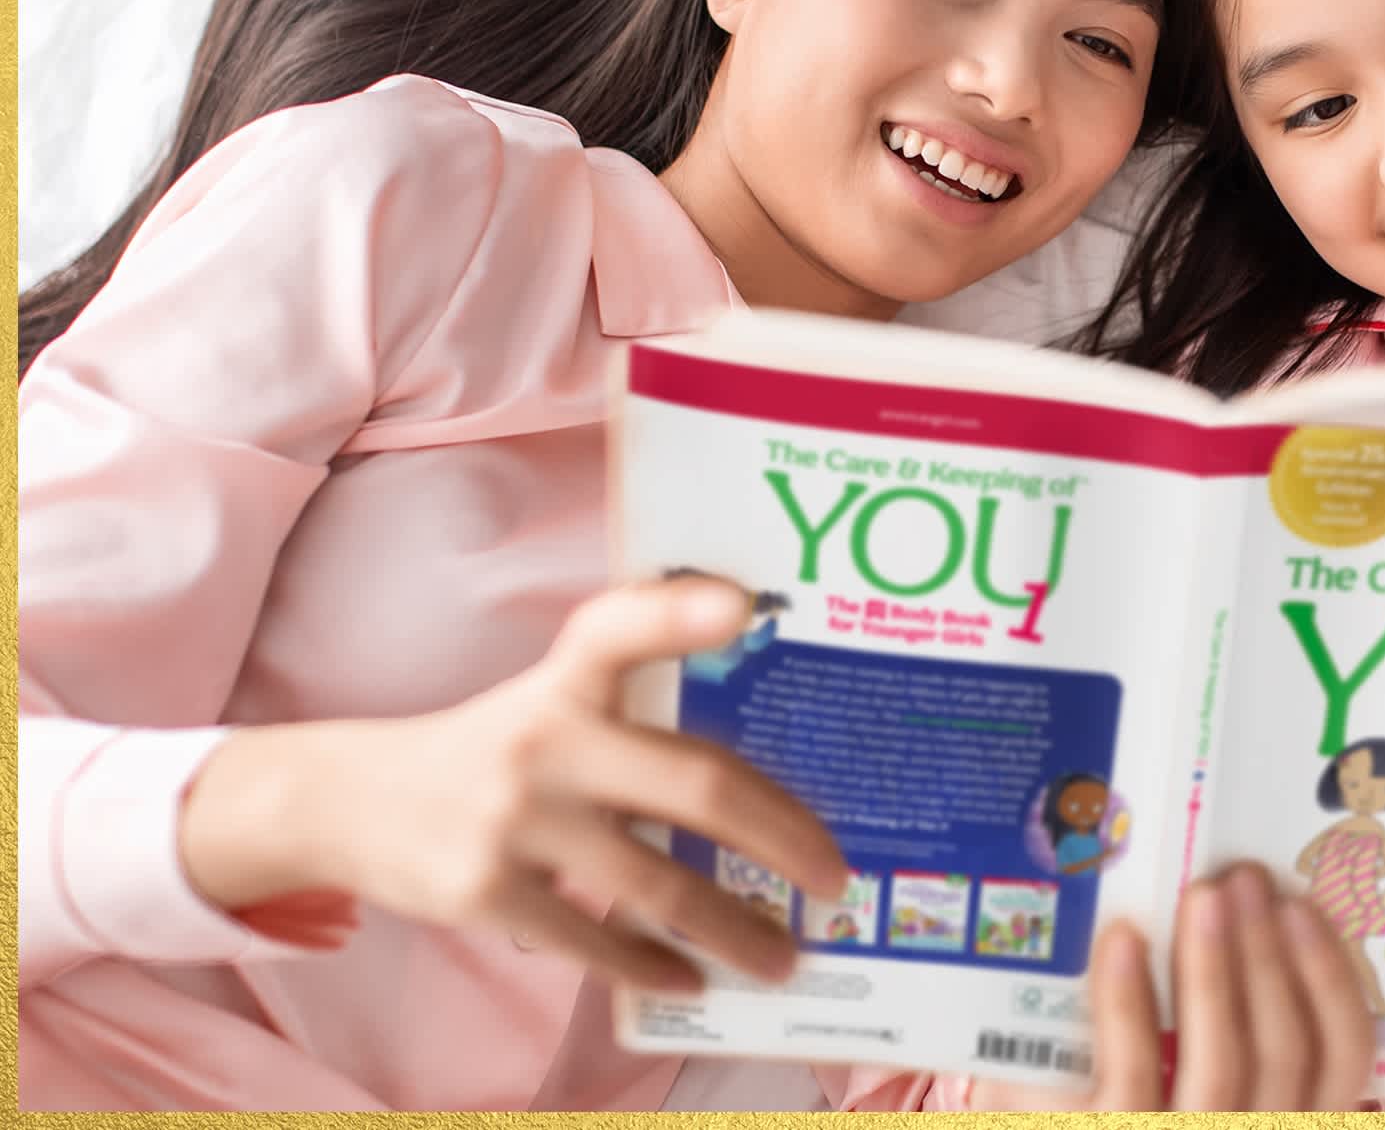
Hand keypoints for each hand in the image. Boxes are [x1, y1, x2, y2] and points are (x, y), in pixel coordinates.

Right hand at [180, 577, 847, 991]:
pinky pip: (593, 939)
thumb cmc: (495, 750)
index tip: (746, 604)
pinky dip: (651, 966)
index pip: (620, 627)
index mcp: (565, 680)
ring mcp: (514, 820)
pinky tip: (692, 979)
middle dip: (781, 837)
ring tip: (784, 956)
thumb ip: (635, 715)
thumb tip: (765, 783)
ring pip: (656, 885)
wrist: (349, 802)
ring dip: (734, 929)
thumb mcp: (550, 703)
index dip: (681, 611)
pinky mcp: (484, 891)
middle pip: (691, 785)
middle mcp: (544, 740)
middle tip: (834, 877)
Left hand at [972, 864, 1376, 1109]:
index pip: (1344, 1057)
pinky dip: (1129, 1000)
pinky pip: (1131, 1072)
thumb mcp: (1188, 1057)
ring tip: (1201, 894)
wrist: (1039, 1123)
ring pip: (1222, 1065)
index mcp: (1292, 1114)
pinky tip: (1124, 938)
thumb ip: (1232, 1005)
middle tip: (1244, 879)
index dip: (1333, 979)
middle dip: (1267, 954)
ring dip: (1214, 968)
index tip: (1301, 904)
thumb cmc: (1121, 1082)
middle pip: (1285, 1053)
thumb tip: (1235, 894)